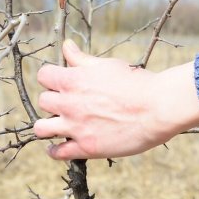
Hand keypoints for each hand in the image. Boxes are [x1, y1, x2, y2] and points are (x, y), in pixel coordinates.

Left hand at [33, 40, 198, 159]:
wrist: (158, 107)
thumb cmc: (136, 82)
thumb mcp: (106, 64)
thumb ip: (81, 58)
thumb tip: (66, 45)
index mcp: (73, 80)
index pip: (43, 75)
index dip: (51, 78)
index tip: (60, 82)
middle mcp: (69, 103)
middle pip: (42, 101)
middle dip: (53, 101)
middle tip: (66, 104)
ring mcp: (76, 127)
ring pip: (41, 128)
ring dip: (46, 126)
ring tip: (57, 126)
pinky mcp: (86, 147)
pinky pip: (57, 153)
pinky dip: (54, 151)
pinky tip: (58, 148)